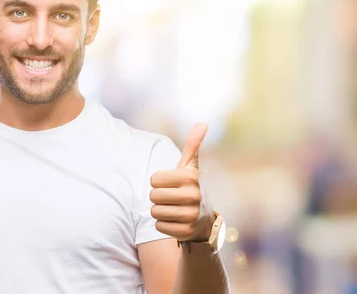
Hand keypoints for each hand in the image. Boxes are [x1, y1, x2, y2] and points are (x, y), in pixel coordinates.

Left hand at [150, 122, 215, 241]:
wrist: (203, 220)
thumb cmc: (189, 188)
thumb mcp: (190, 167)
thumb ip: (192, 146)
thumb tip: (202, 123)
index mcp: (191, 178)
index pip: (154, 180)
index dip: (158, 182)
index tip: (171, 184)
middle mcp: (193, 196)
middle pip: (153, 196)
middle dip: (158, 197)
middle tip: (171, 198)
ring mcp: (190, 215)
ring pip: (154, 211)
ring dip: (159, 211)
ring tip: (173, 209)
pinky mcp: (185, 232)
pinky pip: (158, 226)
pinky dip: (163, 224)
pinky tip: (174, 221)